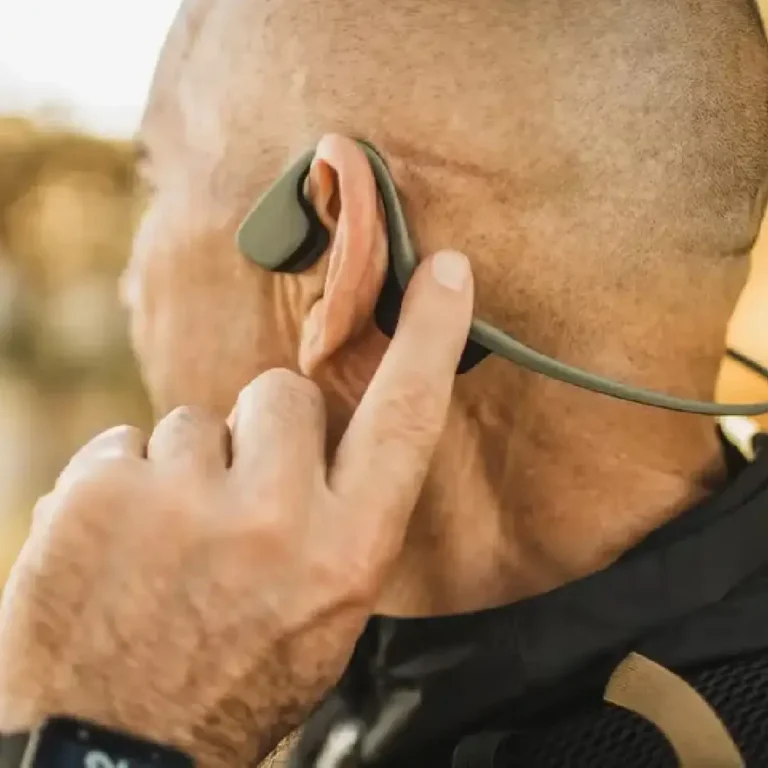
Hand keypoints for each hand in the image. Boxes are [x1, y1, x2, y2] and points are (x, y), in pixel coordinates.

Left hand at [0, 250, 473, 766]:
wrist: (118, 749)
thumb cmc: (236, 676)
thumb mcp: (328, 611)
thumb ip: (340, 514)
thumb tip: (331, 435)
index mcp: (346, 553)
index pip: (404, 420)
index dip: (429, 338)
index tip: (445, 270)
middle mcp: (275, 519)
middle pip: (284, 395)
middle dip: (264, 431)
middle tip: (239, 502)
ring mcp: (182, 502)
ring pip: (197, 419)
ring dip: (189, 469)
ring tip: (169, 545)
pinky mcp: (100, 493)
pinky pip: (125, 443)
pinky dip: (122, 485)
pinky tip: (117, 548)